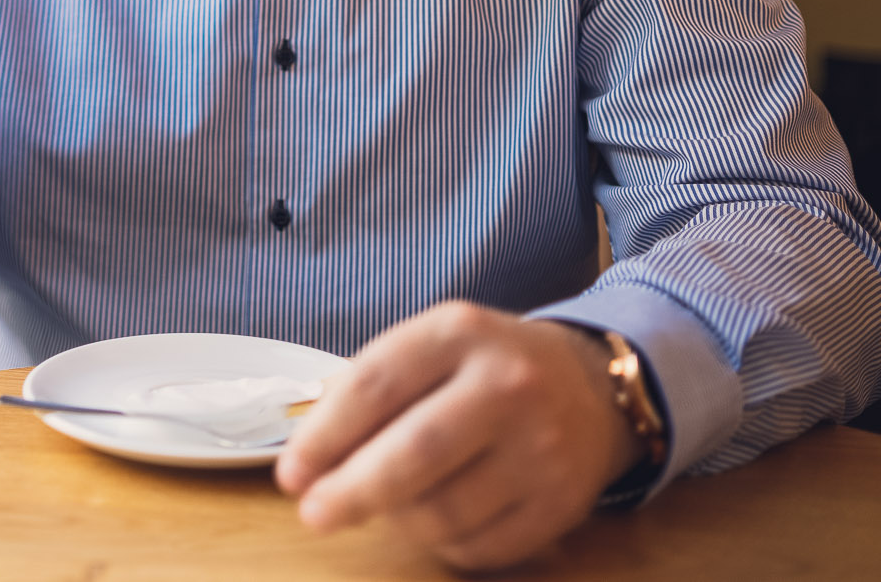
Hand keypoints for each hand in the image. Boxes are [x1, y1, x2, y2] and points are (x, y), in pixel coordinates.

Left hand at [274, 302, 645, 571]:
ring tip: (385, 505)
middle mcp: (508, 384)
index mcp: (459, 333)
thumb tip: (306, 464)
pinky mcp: (563, 503)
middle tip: (313, 515)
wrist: (590, 388)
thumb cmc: (480, 368)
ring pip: (445, 510)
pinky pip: (481, 546)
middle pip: (415, 453)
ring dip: (397, 519)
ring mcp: (542, 447)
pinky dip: (443, 544)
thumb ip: (369, 392)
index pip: (375, 386)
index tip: (290, 473)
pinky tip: (434, 521)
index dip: (324, 436)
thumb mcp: (430, 348)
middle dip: (352, 492)